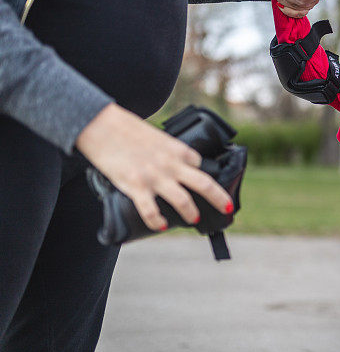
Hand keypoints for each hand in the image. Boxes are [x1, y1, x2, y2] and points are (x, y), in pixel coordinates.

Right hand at [75, 104, 232, 230]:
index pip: (198, 165)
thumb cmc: (125, 129)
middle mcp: (171, 164)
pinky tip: (161, 226)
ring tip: (194, 218)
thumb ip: (166, 151)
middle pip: (204, 184)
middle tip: (227, 208)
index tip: (206, 186)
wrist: (100, 125)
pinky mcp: (135, 186)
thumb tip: (170, 163)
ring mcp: (154, 177)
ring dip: (191, 212)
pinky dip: (157, 221)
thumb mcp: (155, 136)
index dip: (202, 176)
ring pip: (183, 200)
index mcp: (177, 149)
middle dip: (219, 198)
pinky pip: (151, 211)